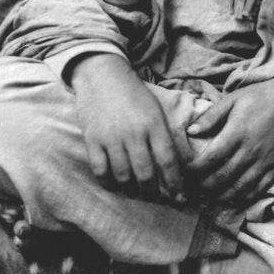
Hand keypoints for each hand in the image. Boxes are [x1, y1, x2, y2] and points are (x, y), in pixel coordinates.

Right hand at [70, 53, 183, 201]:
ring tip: (136, 193)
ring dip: (131, 191)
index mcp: (154, 124)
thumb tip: (173, 167)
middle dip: (154, 194)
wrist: (102, 74)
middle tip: (157, 199)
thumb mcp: (155, 110)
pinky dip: (109, 184)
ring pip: (123, 177)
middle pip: (146, 175)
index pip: (168, 161)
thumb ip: (162, 136)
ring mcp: (112, 137)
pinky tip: (115, 185)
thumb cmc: (133, 93)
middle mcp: (134, 133)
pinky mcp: (93, 140)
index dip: (175, 184)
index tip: (181, 198)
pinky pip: (101, 171)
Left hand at [185, 65, 273, 206]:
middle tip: (191, 190)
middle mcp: (250, 151)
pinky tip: (232, 200)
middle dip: (203, 187)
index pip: (211, 158)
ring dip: (220, 197)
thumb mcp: (234, 99)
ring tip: (206, 200)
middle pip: (222, 177)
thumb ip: (211, 116)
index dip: (194, 170)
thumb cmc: (262, 96)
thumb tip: (190, 131)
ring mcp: (264, 162)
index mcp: (237, 132)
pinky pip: (258, 190)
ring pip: (239, 188)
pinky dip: (243, 199)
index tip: (184, 173)